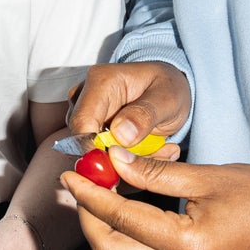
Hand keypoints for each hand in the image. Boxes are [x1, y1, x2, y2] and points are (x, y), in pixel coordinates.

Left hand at [62, 148, 249, 249]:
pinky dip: (121, 240)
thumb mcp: (206, 175)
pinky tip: (122, 210)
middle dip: (88, 218)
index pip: (121, 220)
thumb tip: (114, 160)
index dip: (91, 196)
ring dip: (101, 231)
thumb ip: (155, 172)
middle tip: (82, 185)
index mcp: (187, 244)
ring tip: (99, 194)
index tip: (73, 175)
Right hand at [68, 61, 190, 152]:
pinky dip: (119, 158)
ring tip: (151, 150)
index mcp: (101, 81)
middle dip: (112, 157)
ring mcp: (83, 111)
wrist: (167, 87)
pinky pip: (97, 152)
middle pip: (81, 140)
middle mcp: (84, 94)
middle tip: (147, 159)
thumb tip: (120, 135)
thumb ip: (145, 115)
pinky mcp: (87, 126)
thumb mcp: (167, 99)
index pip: (82, 124)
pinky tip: (142, 151)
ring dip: (119, 159)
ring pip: (89, 148)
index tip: (118, 168)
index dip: (94, 151)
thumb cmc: (168, 87)